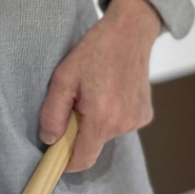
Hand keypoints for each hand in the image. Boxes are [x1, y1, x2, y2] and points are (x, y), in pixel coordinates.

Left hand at [38, 0, 162, 172]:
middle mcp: (123, 124)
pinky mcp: (145, 114)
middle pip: (93, 145)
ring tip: (97, 91)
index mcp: (102, 119)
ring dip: (98, 121)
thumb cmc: (95, 51)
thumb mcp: (63, 78)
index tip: (56, 153)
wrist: (130, 32)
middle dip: (81, 132)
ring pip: (107, 134)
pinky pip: (122, 124)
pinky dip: (113, 114)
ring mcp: (137, 120)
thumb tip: (49, 140)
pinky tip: (112, 91)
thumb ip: (53, 113)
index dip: (67, 161)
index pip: (82, 160)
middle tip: (77, 103)